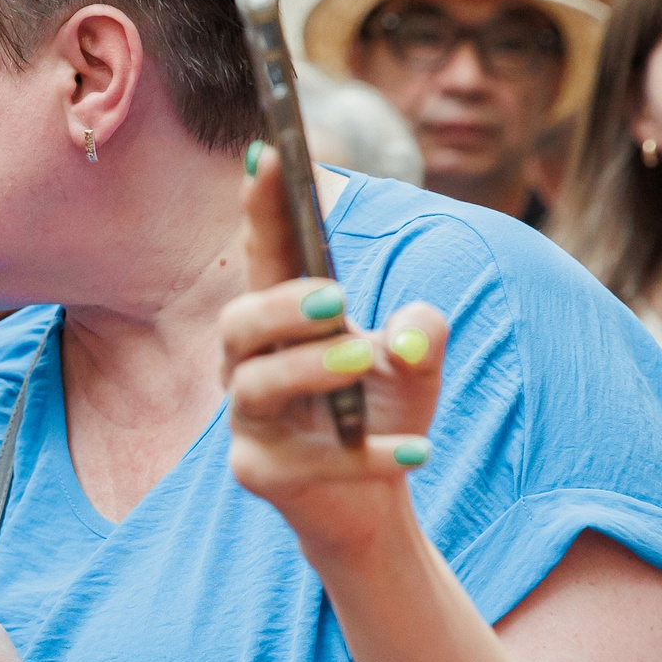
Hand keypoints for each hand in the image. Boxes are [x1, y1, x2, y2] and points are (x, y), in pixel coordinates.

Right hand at [223, 146, 448, 556]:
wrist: (372, 507)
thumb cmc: (382, 414)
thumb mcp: (419, 365)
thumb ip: (424, 332)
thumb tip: (415, 329)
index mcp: (282, 321)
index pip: (267, 255)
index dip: (263, 206)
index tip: (268, 154)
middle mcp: (248, 365)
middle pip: (237, 321)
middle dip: (280, 303)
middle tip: (337, 298)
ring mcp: (247, 422)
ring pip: (253, 385)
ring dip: (307, 368)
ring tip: (362, 361)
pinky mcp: (260, 474)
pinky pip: (302, 462)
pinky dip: (363, 455)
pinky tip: (417, 452)